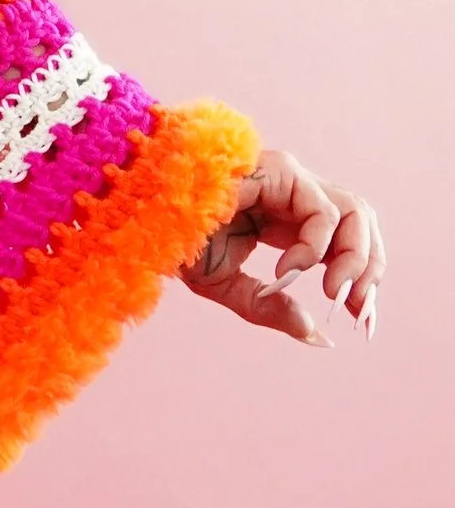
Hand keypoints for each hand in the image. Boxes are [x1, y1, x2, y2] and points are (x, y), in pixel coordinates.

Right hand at [181, 147, 382, 346]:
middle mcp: (295, 194)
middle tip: (357, 310)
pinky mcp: (281, 171)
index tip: (360, 319)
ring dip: (356, 257)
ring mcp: (290, 178)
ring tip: (334, 293)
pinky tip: (289, 270)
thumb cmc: (174, 245)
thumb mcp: (228, 287)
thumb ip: (271, 308)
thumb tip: (319, 335)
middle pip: (361, 223)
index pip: (344, 242)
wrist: (138, 221)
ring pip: (355, 212)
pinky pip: (322, 212)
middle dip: (369, 267)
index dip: (360, 278)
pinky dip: (315, 247)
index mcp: (286, 218)